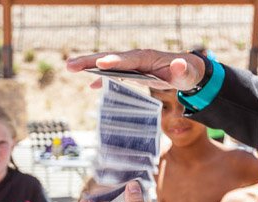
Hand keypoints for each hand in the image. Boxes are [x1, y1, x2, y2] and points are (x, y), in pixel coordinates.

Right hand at [66, 49, 205, 90]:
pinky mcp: (131, 71)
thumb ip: (183, 71)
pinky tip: (90, 87)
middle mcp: (137, 58)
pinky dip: (100, 78)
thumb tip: (178, 65)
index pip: (128, 59)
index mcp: (148, 57)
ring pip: (107, 64)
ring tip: (70, 67)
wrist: (188, 72)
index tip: (100, 64)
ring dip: (88, 66)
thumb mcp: (188, 74)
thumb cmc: (188, 73)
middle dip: (91, 61)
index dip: (114, 62)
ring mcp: (132, 64)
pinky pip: (112, 73)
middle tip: (71, 65)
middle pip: (110, 58)